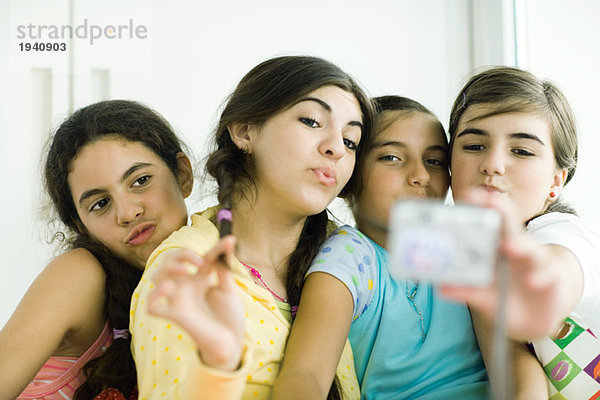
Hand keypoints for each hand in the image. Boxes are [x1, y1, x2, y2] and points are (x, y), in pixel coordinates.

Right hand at [147, 236, 244, 370]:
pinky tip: (169, 290)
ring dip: (166, 269)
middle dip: (180, 254)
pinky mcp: (174, 316)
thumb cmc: (229, 316)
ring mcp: (178, 300)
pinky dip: (155, 296)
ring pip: (156, 277)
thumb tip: (228, 242)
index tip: (229, 241)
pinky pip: (152, 306)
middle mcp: (186, 287)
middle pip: (170, 261)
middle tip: (199, 261)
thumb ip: (224, 268)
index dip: (214, 249)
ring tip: (183, 271)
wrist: (231, 342)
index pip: (202, 257)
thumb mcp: (229, 289)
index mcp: (200, 279)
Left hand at [440, 189, 563, 339]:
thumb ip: (466, 290)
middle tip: (490, 201)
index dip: (480, 207)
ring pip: (529, 247)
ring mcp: (534, 260)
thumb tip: (441, 287)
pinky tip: (532, 281)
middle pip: (509, 224)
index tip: (468, 195)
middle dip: (501, 210)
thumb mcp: (484, 295)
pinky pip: (547, 272)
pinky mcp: (551, 276)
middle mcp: (515, 248)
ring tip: (508, 247)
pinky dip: (540, 276)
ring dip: (519, 245)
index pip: (489, 222)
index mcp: (495, 248)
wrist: (534, 319)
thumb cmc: (505, 298)